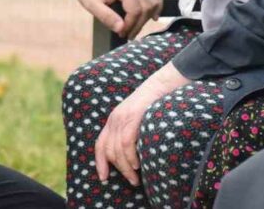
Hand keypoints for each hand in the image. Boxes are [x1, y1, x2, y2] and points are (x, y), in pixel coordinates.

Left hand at [71, 0, 160, 38]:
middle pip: (146, 7)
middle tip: (128, 35)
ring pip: (154, 0)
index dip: (130, 25)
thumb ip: (106, 17)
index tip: (122, 34)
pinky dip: (155, 6)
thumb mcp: (91, 5)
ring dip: (148, 16)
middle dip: (139, 24)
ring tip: (136, 27)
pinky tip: (153, 17)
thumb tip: (121, 29)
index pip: (135, 10)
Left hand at [95, 63, 189, 185]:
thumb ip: (132, 132)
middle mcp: (114, 119)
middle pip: (108, 150)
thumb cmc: (155, 104)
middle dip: (118, 170)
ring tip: (136, 178)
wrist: (163, 83)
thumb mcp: (138, 118)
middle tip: (132, 181)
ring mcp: (122, 118)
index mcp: (114, 120)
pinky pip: (126, 143)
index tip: (103, 178)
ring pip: (117, 150)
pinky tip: (138, 164)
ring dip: (126, 168)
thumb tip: (134, 155)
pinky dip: (130, 157)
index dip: (100, 162)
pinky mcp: (132, 118)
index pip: (100, 144)